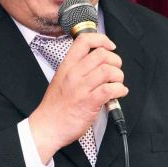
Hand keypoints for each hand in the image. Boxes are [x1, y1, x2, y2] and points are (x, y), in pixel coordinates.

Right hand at [28, 33, 127, 162]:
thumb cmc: (55, 107)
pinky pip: (110, 89)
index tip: (110, 45)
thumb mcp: (61, 79)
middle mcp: (74, 74)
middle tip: (115, 69)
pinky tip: (119, 93)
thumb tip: (99, 63)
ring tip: (117, 83)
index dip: (101, 39)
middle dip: (115, 60)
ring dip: (118, 76)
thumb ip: (77, 69)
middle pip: (101, 54)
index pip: (84, 41)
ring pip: (108, 70)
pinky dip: (120, 90)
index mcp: (67, 66)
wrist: (47, 127)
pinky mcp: (89, 102)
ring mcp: (81, 88)